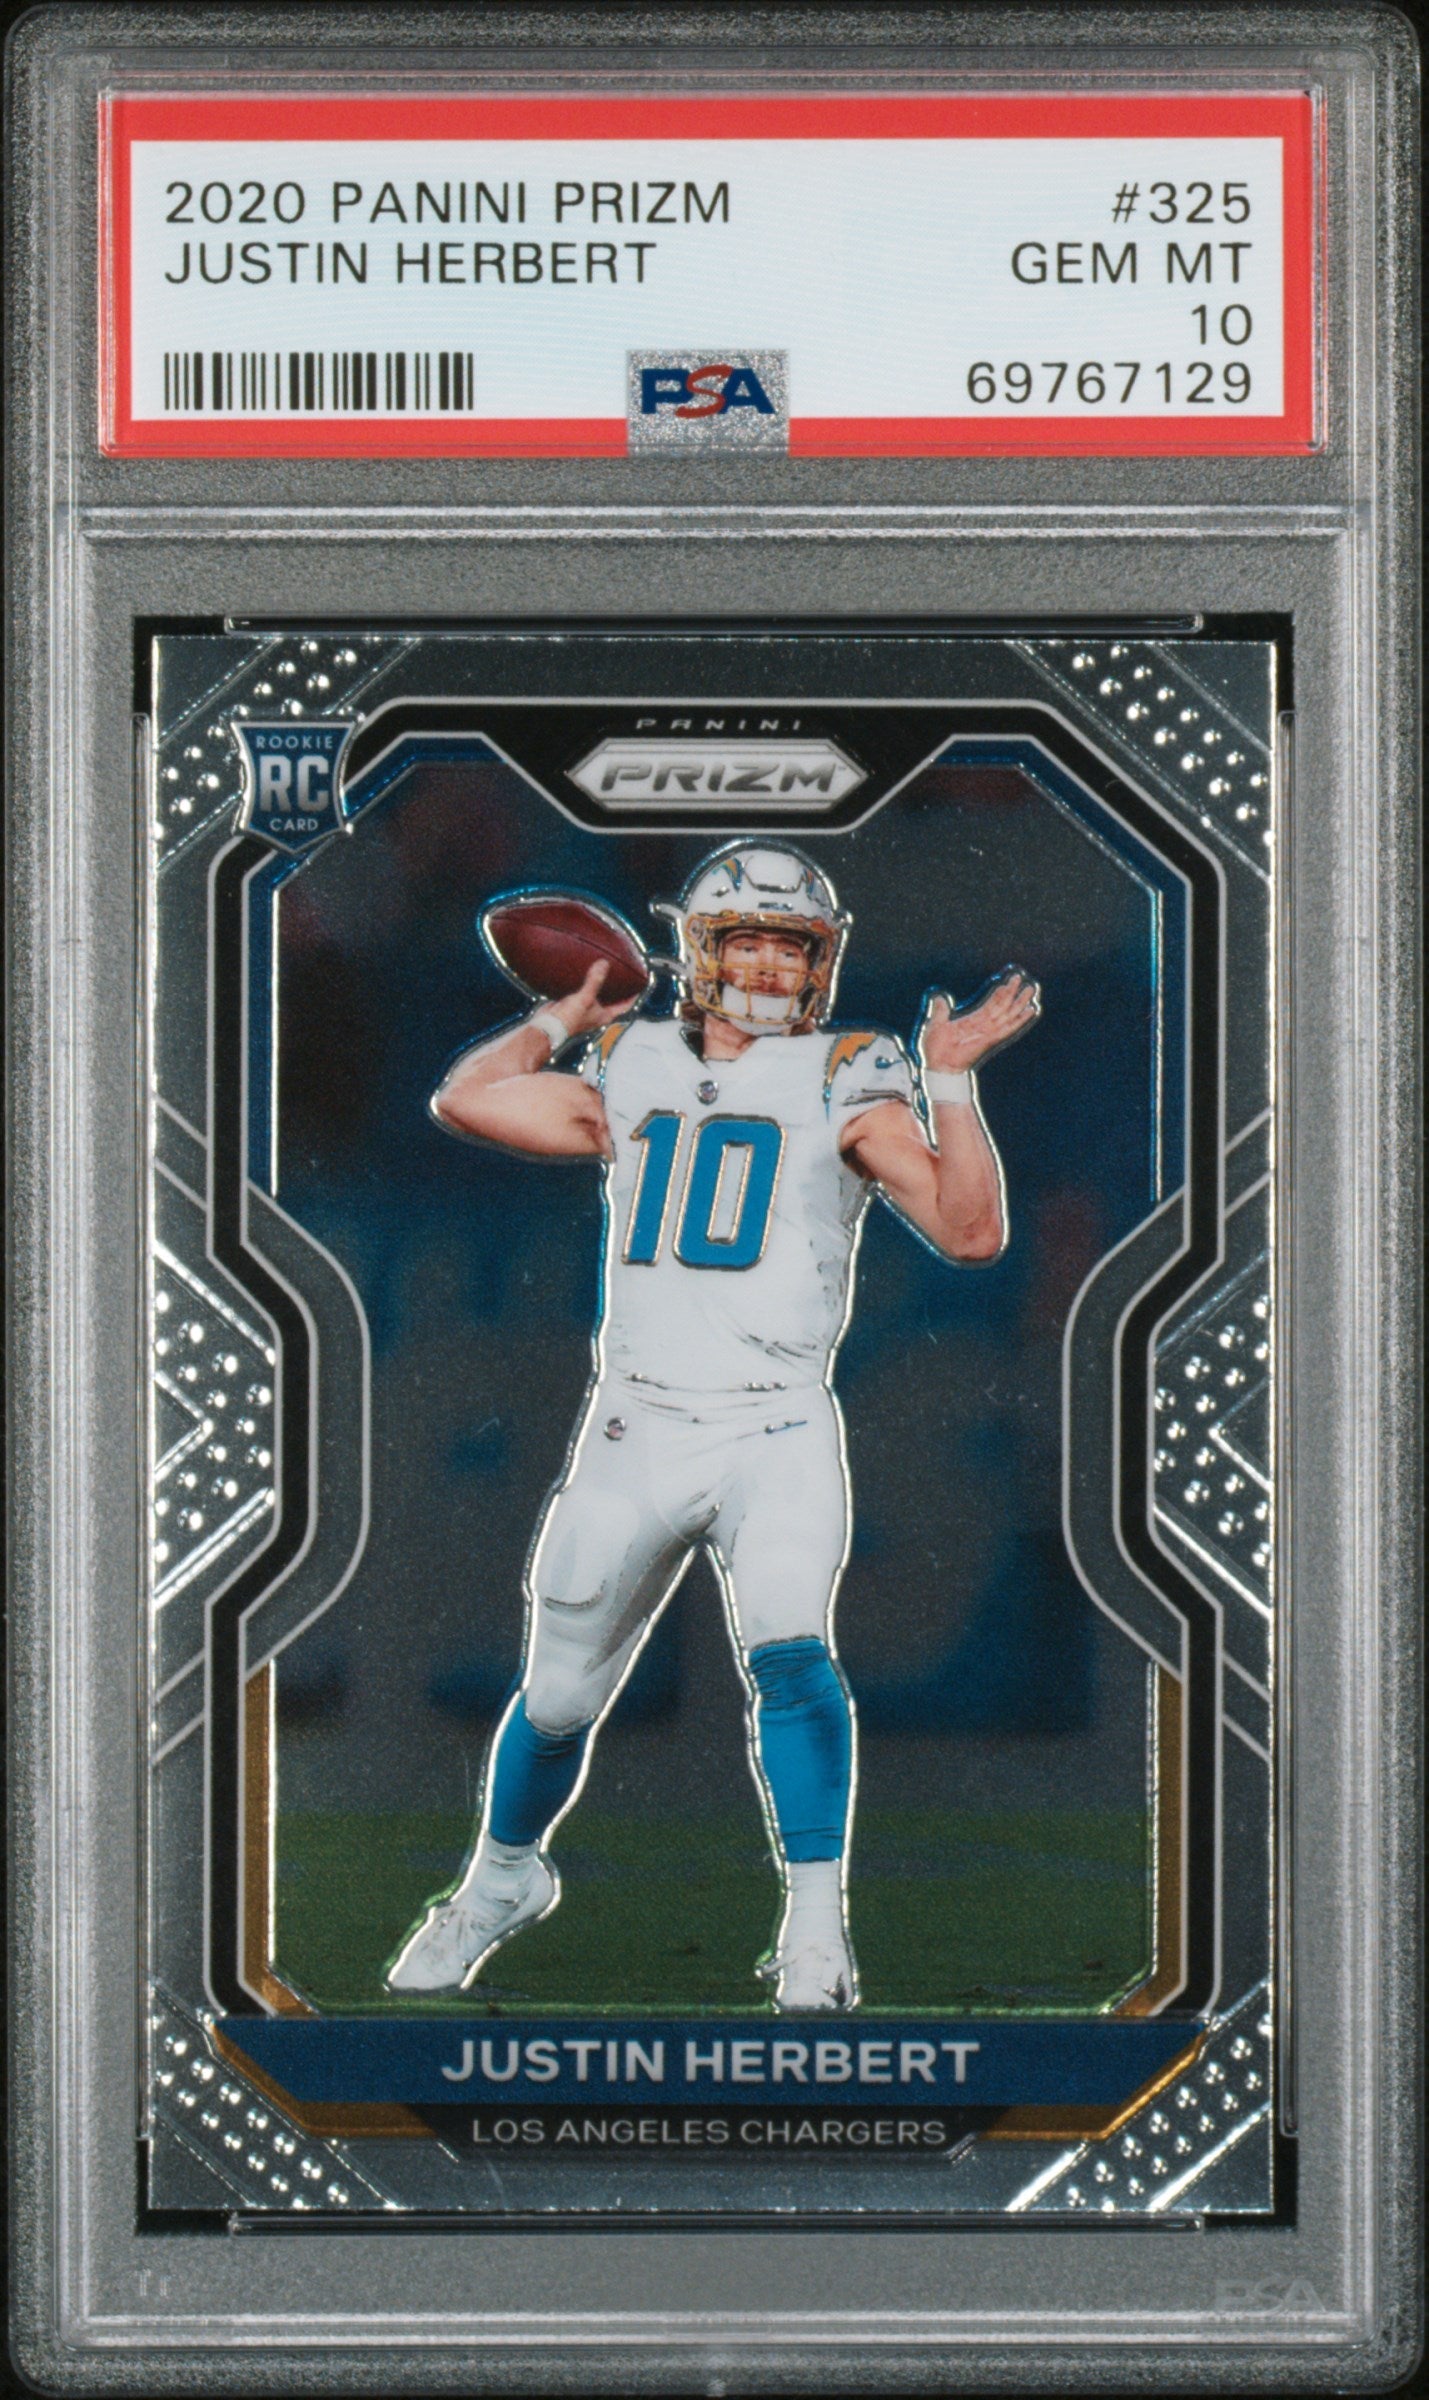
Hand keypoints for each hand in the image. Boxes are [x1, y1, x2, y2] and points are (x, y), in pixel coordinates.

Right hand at [549, 960, 637, 1039]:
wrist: (548, 1026)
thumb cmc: (568, 1020)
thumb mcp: (585, 998)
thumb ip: (595, 981)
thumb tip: (604, 965)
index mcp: (604, 1015)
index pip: (625, 1006)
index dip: (633, 996)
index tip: (639, 984)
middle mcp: (596, 1013)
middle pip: (612, 1000)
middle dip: (618, 988)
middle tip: (623, 975)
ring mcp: (585, 1009)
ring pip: (597, 995)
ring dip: (601, 985)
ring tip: (604, 971)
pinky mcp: (573, 1004)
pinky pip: (583, 991)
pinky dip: (585, 983)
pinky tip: (583, 974)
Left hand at [919, 970, 1040, 1071]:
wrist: (938, 1065)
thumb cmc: (936, 1049)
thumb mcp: (937, 1023)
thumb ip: (940, 1010)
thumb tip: (938, 997)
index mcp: (973, 1021)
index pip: (990, 1004)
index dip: (999, 993)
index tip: (1007, 982)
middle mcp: (984, 1026)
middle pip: (1002, 1006)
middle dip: (1012, 992)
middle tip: (1020, 978)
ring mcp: (989, 1032)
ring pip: (1008, 1013)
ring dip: (1019, 1001)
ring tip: (1030, 989)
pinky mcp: (991, 1039)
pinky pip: (1008, 1027)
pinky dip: (1020, 1019)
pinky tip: (1030, 1011)